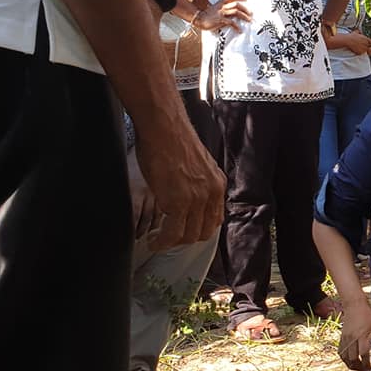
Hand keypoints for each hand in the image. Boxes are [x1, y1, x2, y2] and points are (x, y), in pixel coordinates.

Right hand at [133, 118, 224, 250]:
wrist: (163, 127)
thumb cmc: (171, 139)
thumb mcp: (194, 164)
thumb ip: (196, 182)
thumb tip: (185, 195)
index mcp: (217, 183)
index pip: (214, 218)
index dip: (198, 229)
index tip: (184, 231)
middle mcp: (212, 193)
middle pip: (204, 231)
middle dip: (185, 238)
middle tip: (168, 238)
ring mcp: (197, 199)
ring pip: (188, 235)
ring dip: (171, 242)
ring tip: (158, 240)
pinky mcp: (179, 202)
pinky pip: (173, 233)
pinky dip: (162, 242)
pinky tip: (153, 241)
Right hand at [192, 0, 251, 32]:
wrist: (199, 19)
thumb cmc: (206, 16)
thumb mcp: (214, 9)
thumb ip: (221, 9)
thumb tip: (229, 12)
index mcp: (220, 3)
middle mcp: (222, 7)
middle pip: (236, 5)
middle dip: (245, 9)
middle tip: (251, 13)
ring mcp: (221, 13)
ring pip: (236, 12)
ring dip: (244, 16)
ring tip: (249, 20)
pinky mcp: (220, 20)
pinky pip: (231, 22)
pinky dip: (237, 27)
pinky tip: (239, 30)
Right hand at [338, 303, 370, 370]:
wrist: (354, 305)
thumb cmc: (369, 315)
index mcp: (362, 335)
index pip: (363, 354)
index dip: (366, 364)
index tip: (370, 369)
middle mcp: (352, 338)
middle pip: (352, 358)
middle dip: (358, 367)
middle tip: (364, 370)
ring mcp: (345, 338)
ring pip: (345, 356)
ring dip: (350, 364)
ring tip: (357, 368)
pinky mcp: (341, 337)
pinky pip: (340, 351)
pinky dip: (344, 358)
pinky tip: (349, 361)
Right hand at [340, 31, 370, 55]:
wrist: (347, 40)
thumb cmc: (351, 36)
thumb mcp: (356, 32)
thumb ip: (359, 32)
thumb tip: (359, 31)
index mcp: (366, 39)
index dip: (370, 43)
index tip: (368, 44)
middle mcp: (366, 44)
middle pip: (370, 47)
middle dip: (367, 47)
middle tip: (362, 46)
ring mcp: (363, 49)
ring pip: (365, 50)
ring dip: (363, 49)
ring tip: (358, 47)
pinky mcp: (360, 52)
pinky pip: (361, 53)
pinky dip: (359, 52)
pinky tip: (356, 49)